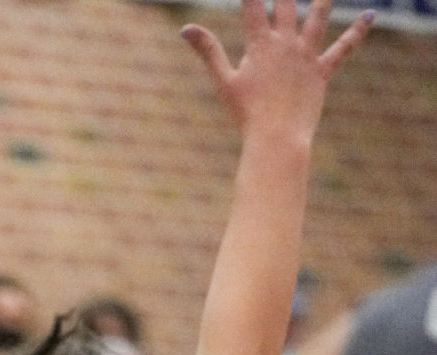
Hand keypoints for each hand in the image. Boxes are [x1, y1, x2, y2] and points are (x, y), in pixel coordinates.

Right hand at [182, 0, 370, 144]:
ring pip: (318, 15)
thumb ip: (208, 51)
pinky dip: (358, 31)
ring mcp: (306, 55)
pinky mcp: (322, 71)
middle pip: (286, 2)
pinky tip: (371, 15)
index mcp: (260, 45)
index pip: (253, 4)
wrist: (277, 140)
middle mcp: (285, 43)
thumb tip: (184, 28)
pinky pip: (344, 48)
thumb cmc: (246, 115)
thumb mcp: (224, 82)